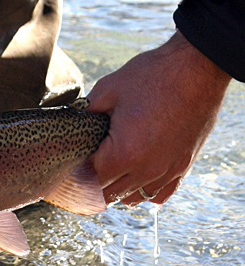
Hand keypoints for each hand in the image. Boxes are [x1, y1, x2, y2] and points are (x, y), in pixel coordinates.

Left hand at [87, 31, 230, 205]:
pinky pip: (159, 193)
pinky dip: (143, 191)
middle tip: (82, 167)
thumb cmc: (151, 76)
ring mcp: (167, 170)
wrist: (198, 68)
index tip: (68, 163)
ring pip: (133, 198)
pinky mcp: (184, 165)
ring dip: (116, 189)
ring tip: (105, 173)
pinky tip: (133, 179)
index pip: (90, 180)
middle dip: (92, 183)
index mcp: (123, 154)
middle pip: (108, 194)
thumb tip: (72, 125)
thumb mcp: (107, 90)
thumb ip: (85, 114)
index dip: (76, 173)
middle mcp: (146, 170)